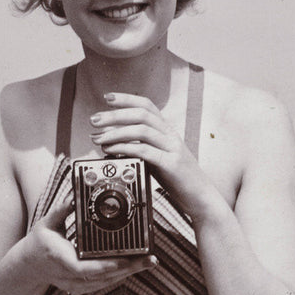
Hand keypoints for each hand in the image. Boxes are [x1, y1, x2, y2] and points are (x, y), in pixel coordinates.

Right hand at [25, 193, 157, 294]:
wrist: (28, 267)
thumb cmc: (38, 244)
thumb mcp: (46, 223)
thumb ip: (62, 210)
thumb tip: (75, 195)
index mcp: (60, 259)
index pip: (84, 268)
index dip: (106, 266)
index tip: (125, 259)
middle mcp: (69, 276)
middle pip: (103, 278)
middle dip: (128, 268)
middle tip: (149, 259)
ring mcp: (75, 285)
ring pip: (107, 283)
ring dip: (128, 273)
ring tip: (148, 262)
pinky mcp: (81, 288)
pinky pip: (105, 284)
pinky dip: (120, 276)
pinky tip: (134, 267)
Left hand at [89, 92, 215, 217]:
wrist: (200, 196)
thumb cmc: (177, 177)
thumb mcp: (157, 156)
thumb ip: (140, 145)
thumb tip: (112, 139)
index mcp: (167, 131)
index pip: (147, 105)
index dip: (127, 98)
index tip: (108, 97)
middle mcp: (170, 135)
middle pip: (142, 114)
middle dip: (115, 115)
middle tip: (94, 120)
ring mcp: (172, 149)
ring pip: (142, 130)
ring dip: (116, 132)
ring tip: (98, 138)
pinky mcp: (171, 164)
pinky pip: (145, 151)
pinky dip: (125, 148)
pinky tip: (111, 150)